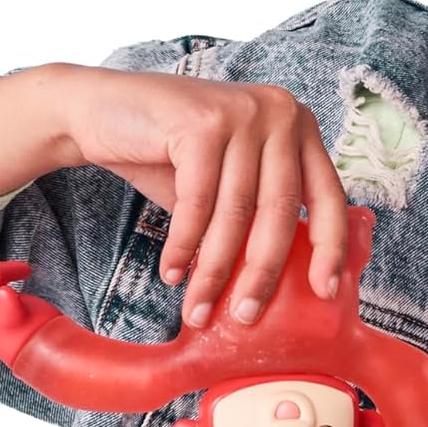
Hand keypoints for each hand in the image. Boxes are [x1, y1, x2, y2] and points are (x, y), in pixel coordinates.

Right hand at [51, 65, 346, 327]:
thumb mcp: (228, 184)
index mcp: (299, 128)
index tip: (324, 293)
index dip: (330, 248)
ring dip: (214, 270)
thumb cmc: (169, 155)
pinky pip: (198, 203)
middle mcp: (280, 113)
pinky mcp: (201, 121)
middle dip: (261, 273)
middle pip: (279, 211)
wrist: (98, 110)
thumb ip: (258, 216)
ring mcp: (242, 112)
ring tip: (199, 308)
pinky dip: (183, 245)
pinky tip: (172, 273)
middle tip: (246, 316)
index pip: (329, 196)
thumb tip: (281, 284)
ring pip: (234, 212)